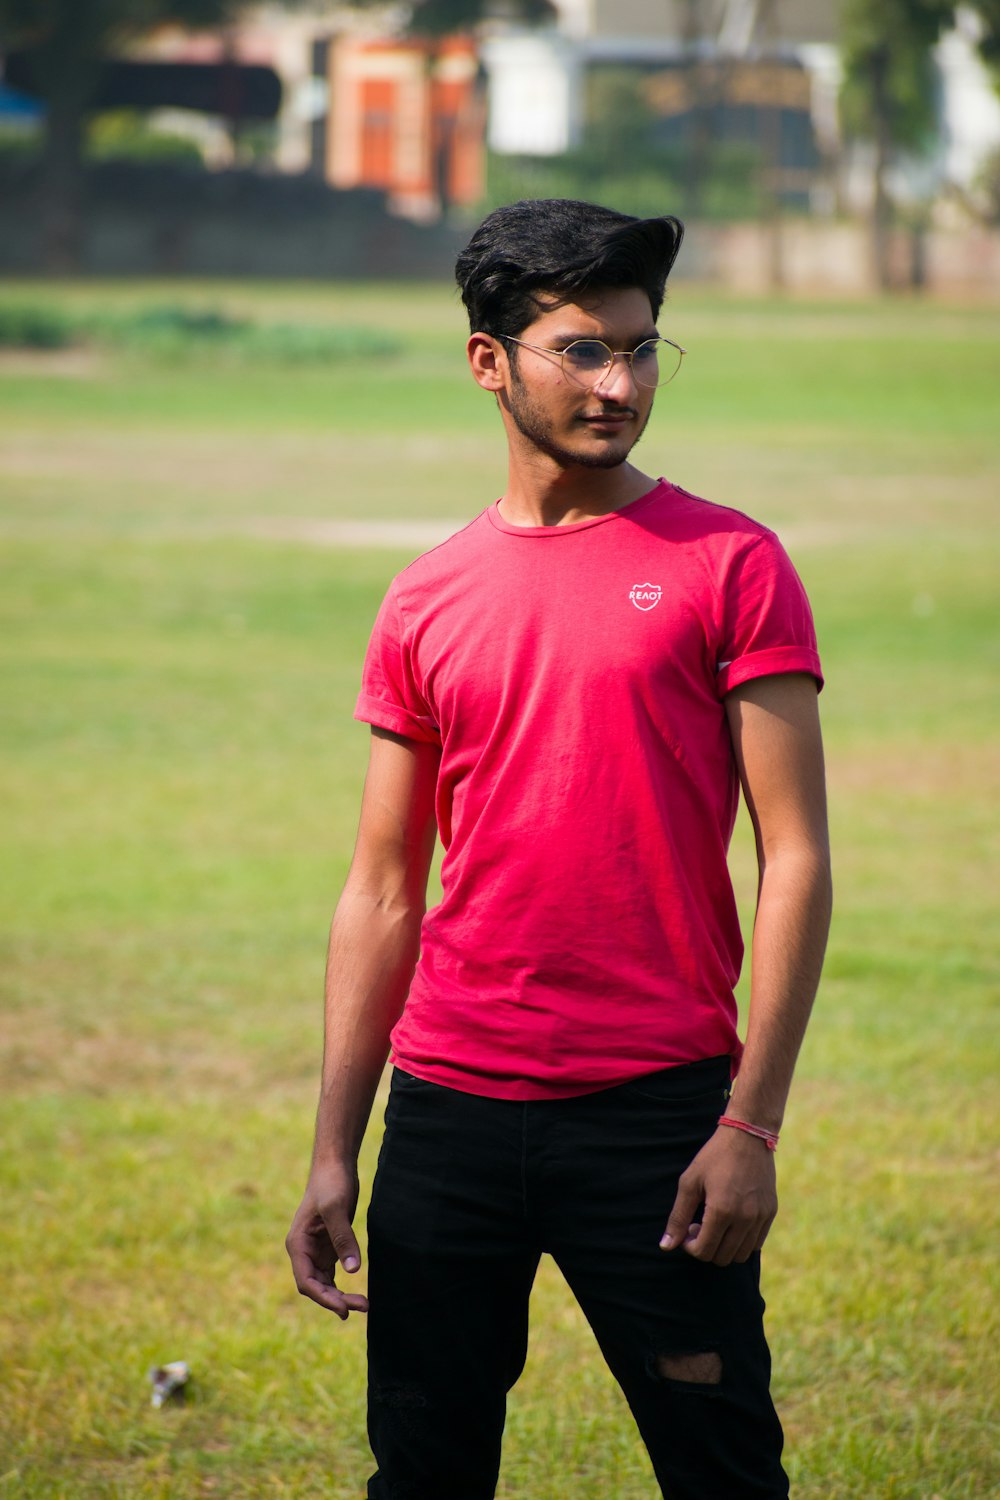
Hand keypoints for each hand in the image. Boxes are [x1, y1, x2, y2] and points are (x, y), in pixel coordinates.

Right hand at [286, 1159, 368, 1319]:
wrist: (335, 1165)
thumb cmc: (331, 1183)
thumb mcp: (336, 1208)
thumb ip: (343, 1238)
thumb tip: (353, 1270)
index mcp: (297, 1244)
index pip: (306, 1281)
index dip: (324, 1298)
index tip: (344, 1309)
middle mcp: (303, 1251)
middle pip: (316, 1286)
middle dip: (335, 1300)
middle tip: (362, 1306)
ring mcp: (315, 1250)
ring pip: (324, 1283)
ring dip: (340, 1296)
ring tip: (364, 1304)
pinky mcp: (328, 1247)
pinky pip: (332, 1274)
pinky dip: (342, 1286)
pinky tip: (357, 1294)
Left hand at [659, 1127, 777, 1266]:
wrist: (748, 1136)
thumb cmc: (714, 1157)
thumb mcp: (690, 1182)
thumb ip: (678, 1217)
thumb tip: (666, 1246)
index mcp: (722, 1211)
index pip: (704, 1251)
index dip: (691, 1247)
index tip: (688, 1230)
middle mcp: (745, 1218)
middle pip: (722, 1258)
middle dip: (706, 1247)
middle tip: (699, 1226)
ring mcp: (761, 1217)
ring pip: (741, 1255)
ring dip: (724, 1247)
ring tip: (716, 1224)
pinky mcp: (771, 1212)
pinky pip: (756, 1243)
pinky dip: (741, 1241)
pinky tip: (731, 1221)